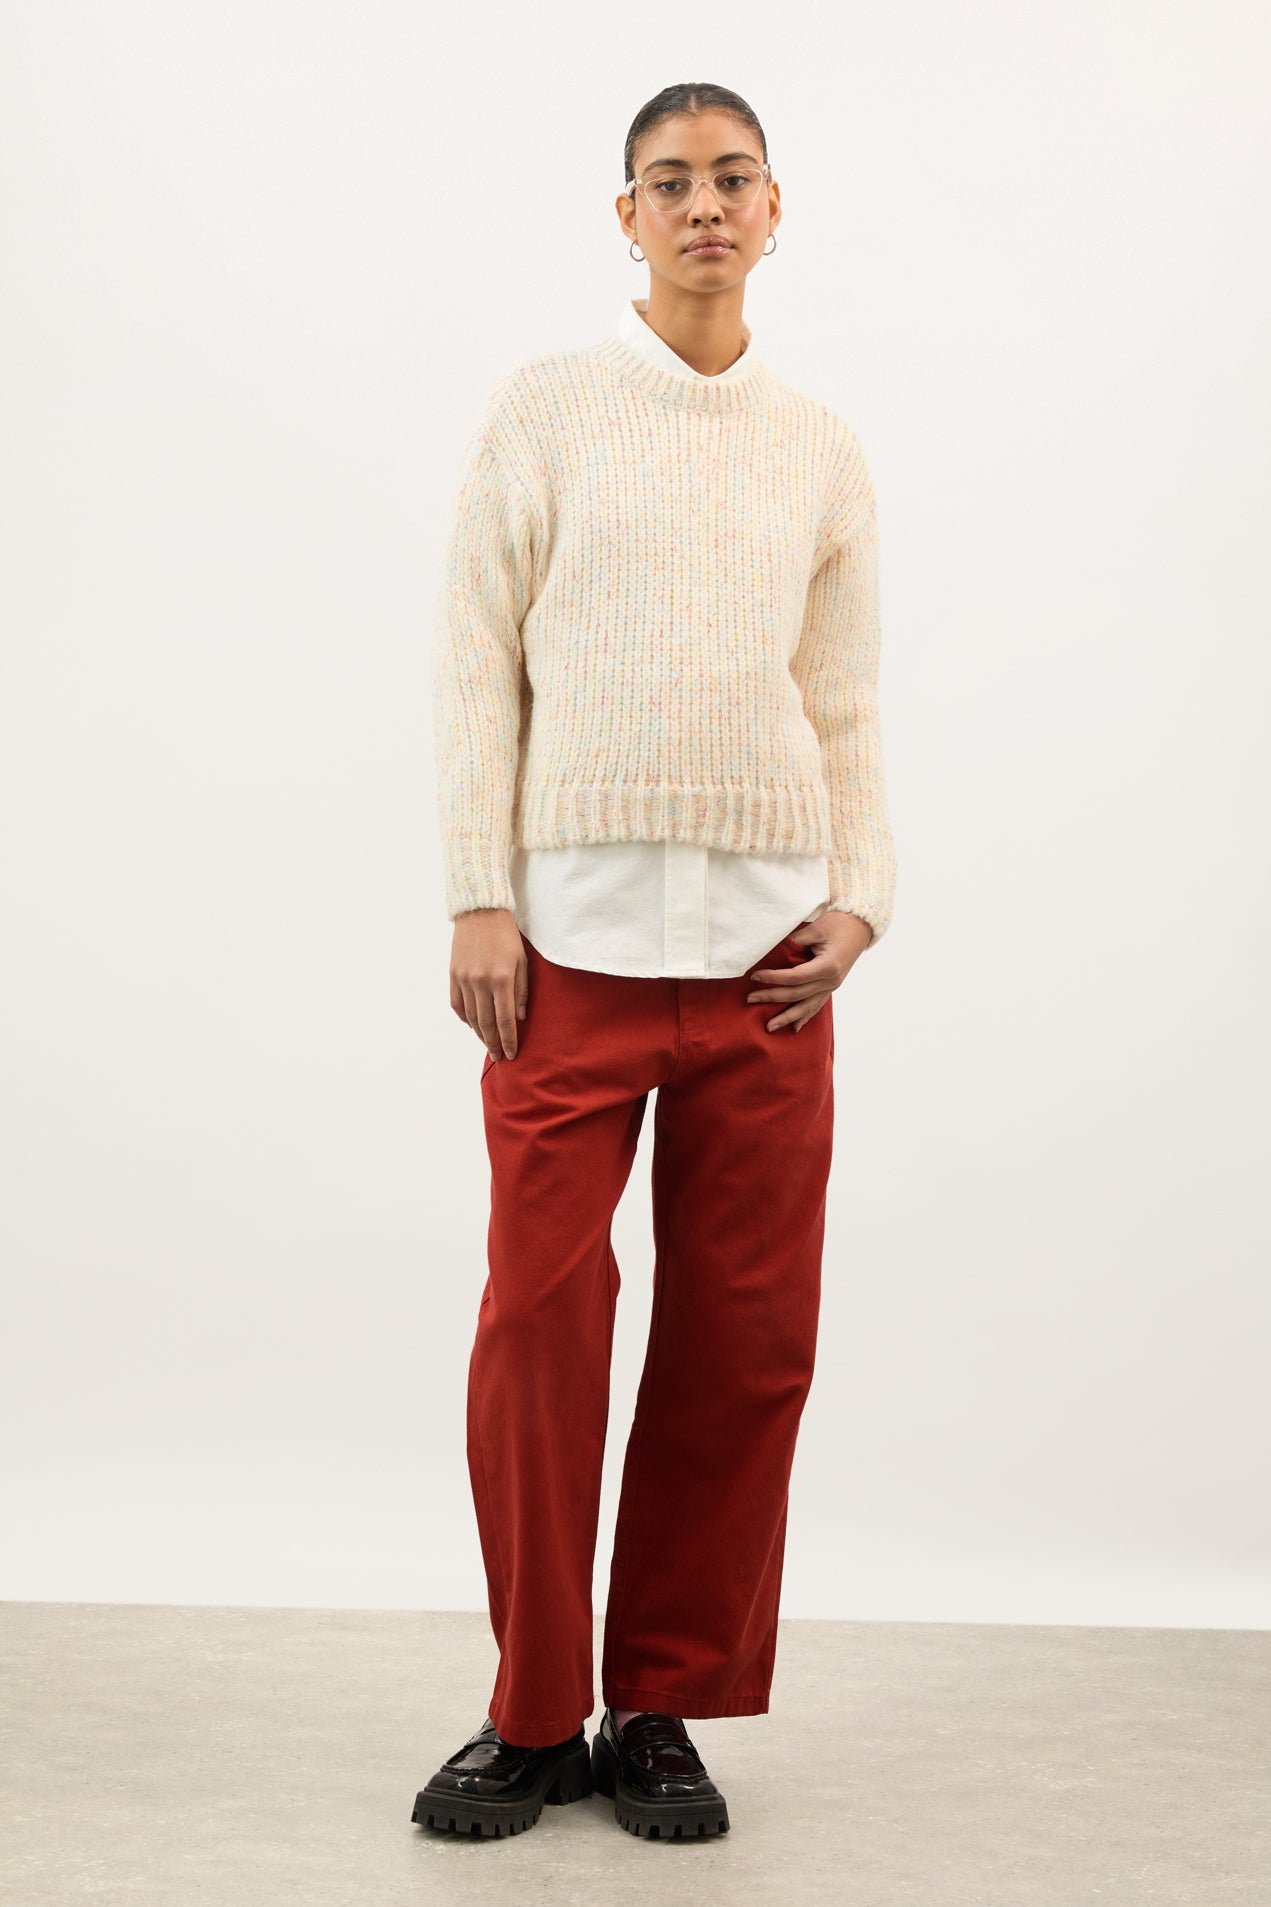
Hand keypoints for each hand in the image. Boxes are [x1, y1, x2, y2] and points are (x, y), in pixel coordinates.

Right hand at [449, 909, 527, 1059]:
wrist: (480, 911)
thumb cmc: (506, 935)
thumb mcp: (522, 961)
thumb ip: (522, 991)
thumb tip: (520, 1018)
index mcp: (501, 978)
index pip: (505, 1019)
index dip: (509, 1039)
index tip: (511, 1053)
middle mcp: (480, 981)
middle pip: (486, 1023)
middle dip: (494, 1043)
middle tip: (498, 1056)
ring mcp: (464, 978)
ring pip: (470, 1017)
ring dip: (479, 1034)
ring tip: (488, 1044)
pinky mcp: (453, 974)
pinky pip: (457, 1004)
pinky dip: (464, 1018)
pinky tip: (472, 1025)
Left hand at [745, 911, 872, 1032]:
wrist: (860, 926)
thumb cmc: (838, 924)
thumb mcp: (815, 928)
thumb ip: (794, 942)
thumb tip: (771, 952)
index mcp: (828, 966)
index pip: (795, 977)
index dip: (773, 978)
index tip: (755, 977)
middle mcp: (831, 981)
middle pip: (797, 994)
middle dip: (772, 997)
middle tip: (750, 999)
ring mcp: (832, 986)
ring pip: (807, 1006)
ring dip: (787, 1017)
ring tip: (769, 1027)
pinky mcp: (831, 987)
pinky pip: (816, 1005)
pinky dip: (805, 1016)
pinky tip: (795, 1028)